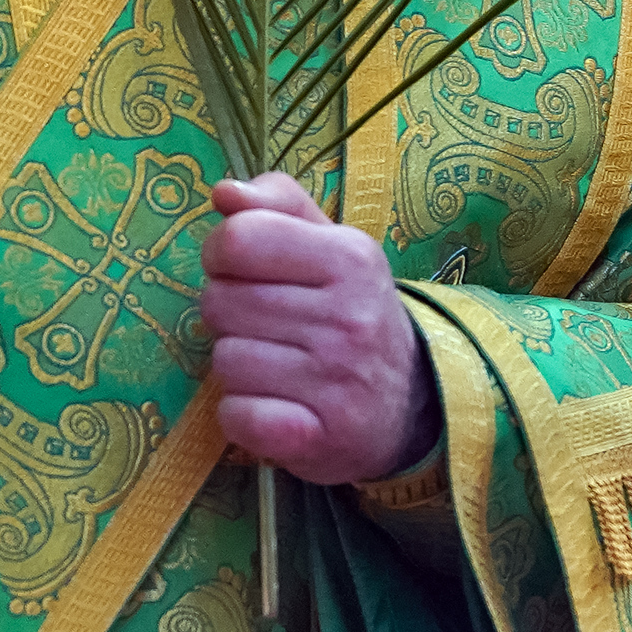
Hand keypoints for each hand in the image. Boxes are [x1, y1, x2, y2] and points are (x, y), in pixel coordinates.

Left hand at [200, 172, 435, 484]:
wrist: (411, 405)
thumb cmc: (351, 312)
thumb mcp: (331, 246)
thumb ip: (278, 205)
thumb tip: (224, 192)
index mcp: (350, 258)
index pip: (239, 238)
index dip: (223, 254)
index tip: (244, 270)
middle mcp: (348, 317)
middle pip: (220, 301)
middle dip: (229, 314)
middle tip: (266, 326)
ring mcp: (335, 382)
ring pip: (224, 360)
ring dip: (237, 366)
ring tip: (275, 367)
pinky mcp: (315, 438)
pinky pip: (235, 416)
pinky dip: (241, 416)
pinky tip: (272, 407)